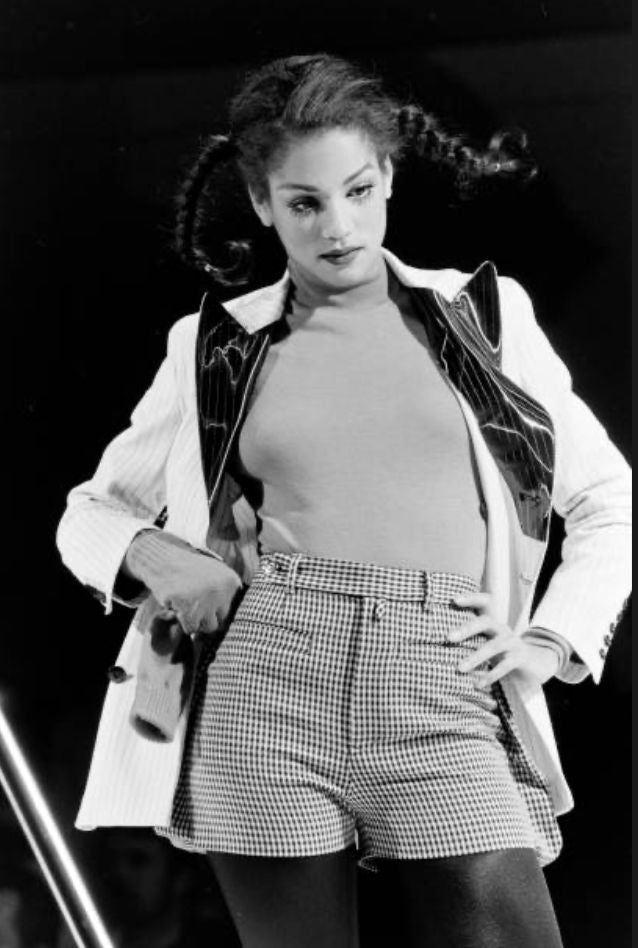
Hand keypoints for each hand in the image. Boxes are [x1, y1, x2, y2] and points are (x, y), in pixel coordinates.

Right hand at [126, 531, 242, 636]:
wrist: (162, 561)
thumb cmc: (187, 568)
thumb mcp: (214, 571)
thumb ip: (225, 591)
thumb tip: (228, 623)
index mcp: (231, 581)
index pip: (232, 608)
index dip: (216, 607)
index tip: (205, 598)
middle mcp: (222, 591)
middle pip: (222, 619)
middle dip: (208, 615)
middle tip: (194, 603)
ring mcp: (206, 601)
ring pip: (209, 626)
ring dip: (197, 620)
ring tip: (187, 605)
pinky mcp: (189, 610)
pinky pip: (191, 628)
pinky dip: (183, 622)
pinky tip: (178, 607)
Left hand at [448, 591, 560, 686]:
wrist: (535, 662)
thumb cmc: (500, 649)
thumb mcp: (486, 638)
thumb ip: (469, 636)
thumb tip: (439, 638)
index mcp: (492, 621)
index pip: (485, 602)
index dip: (471, 598)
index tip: (454, 599)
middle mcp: (502, 628)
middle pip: (486, 622)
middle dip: (467, 628)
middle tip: (449, 637)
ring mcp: (512, 643)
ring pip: (494, 646)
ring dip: (476, 657)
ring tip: (459, 668)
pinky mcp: (519, 659)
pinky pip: (505, 666)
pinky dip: (490, 675)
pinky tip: (477, 684)